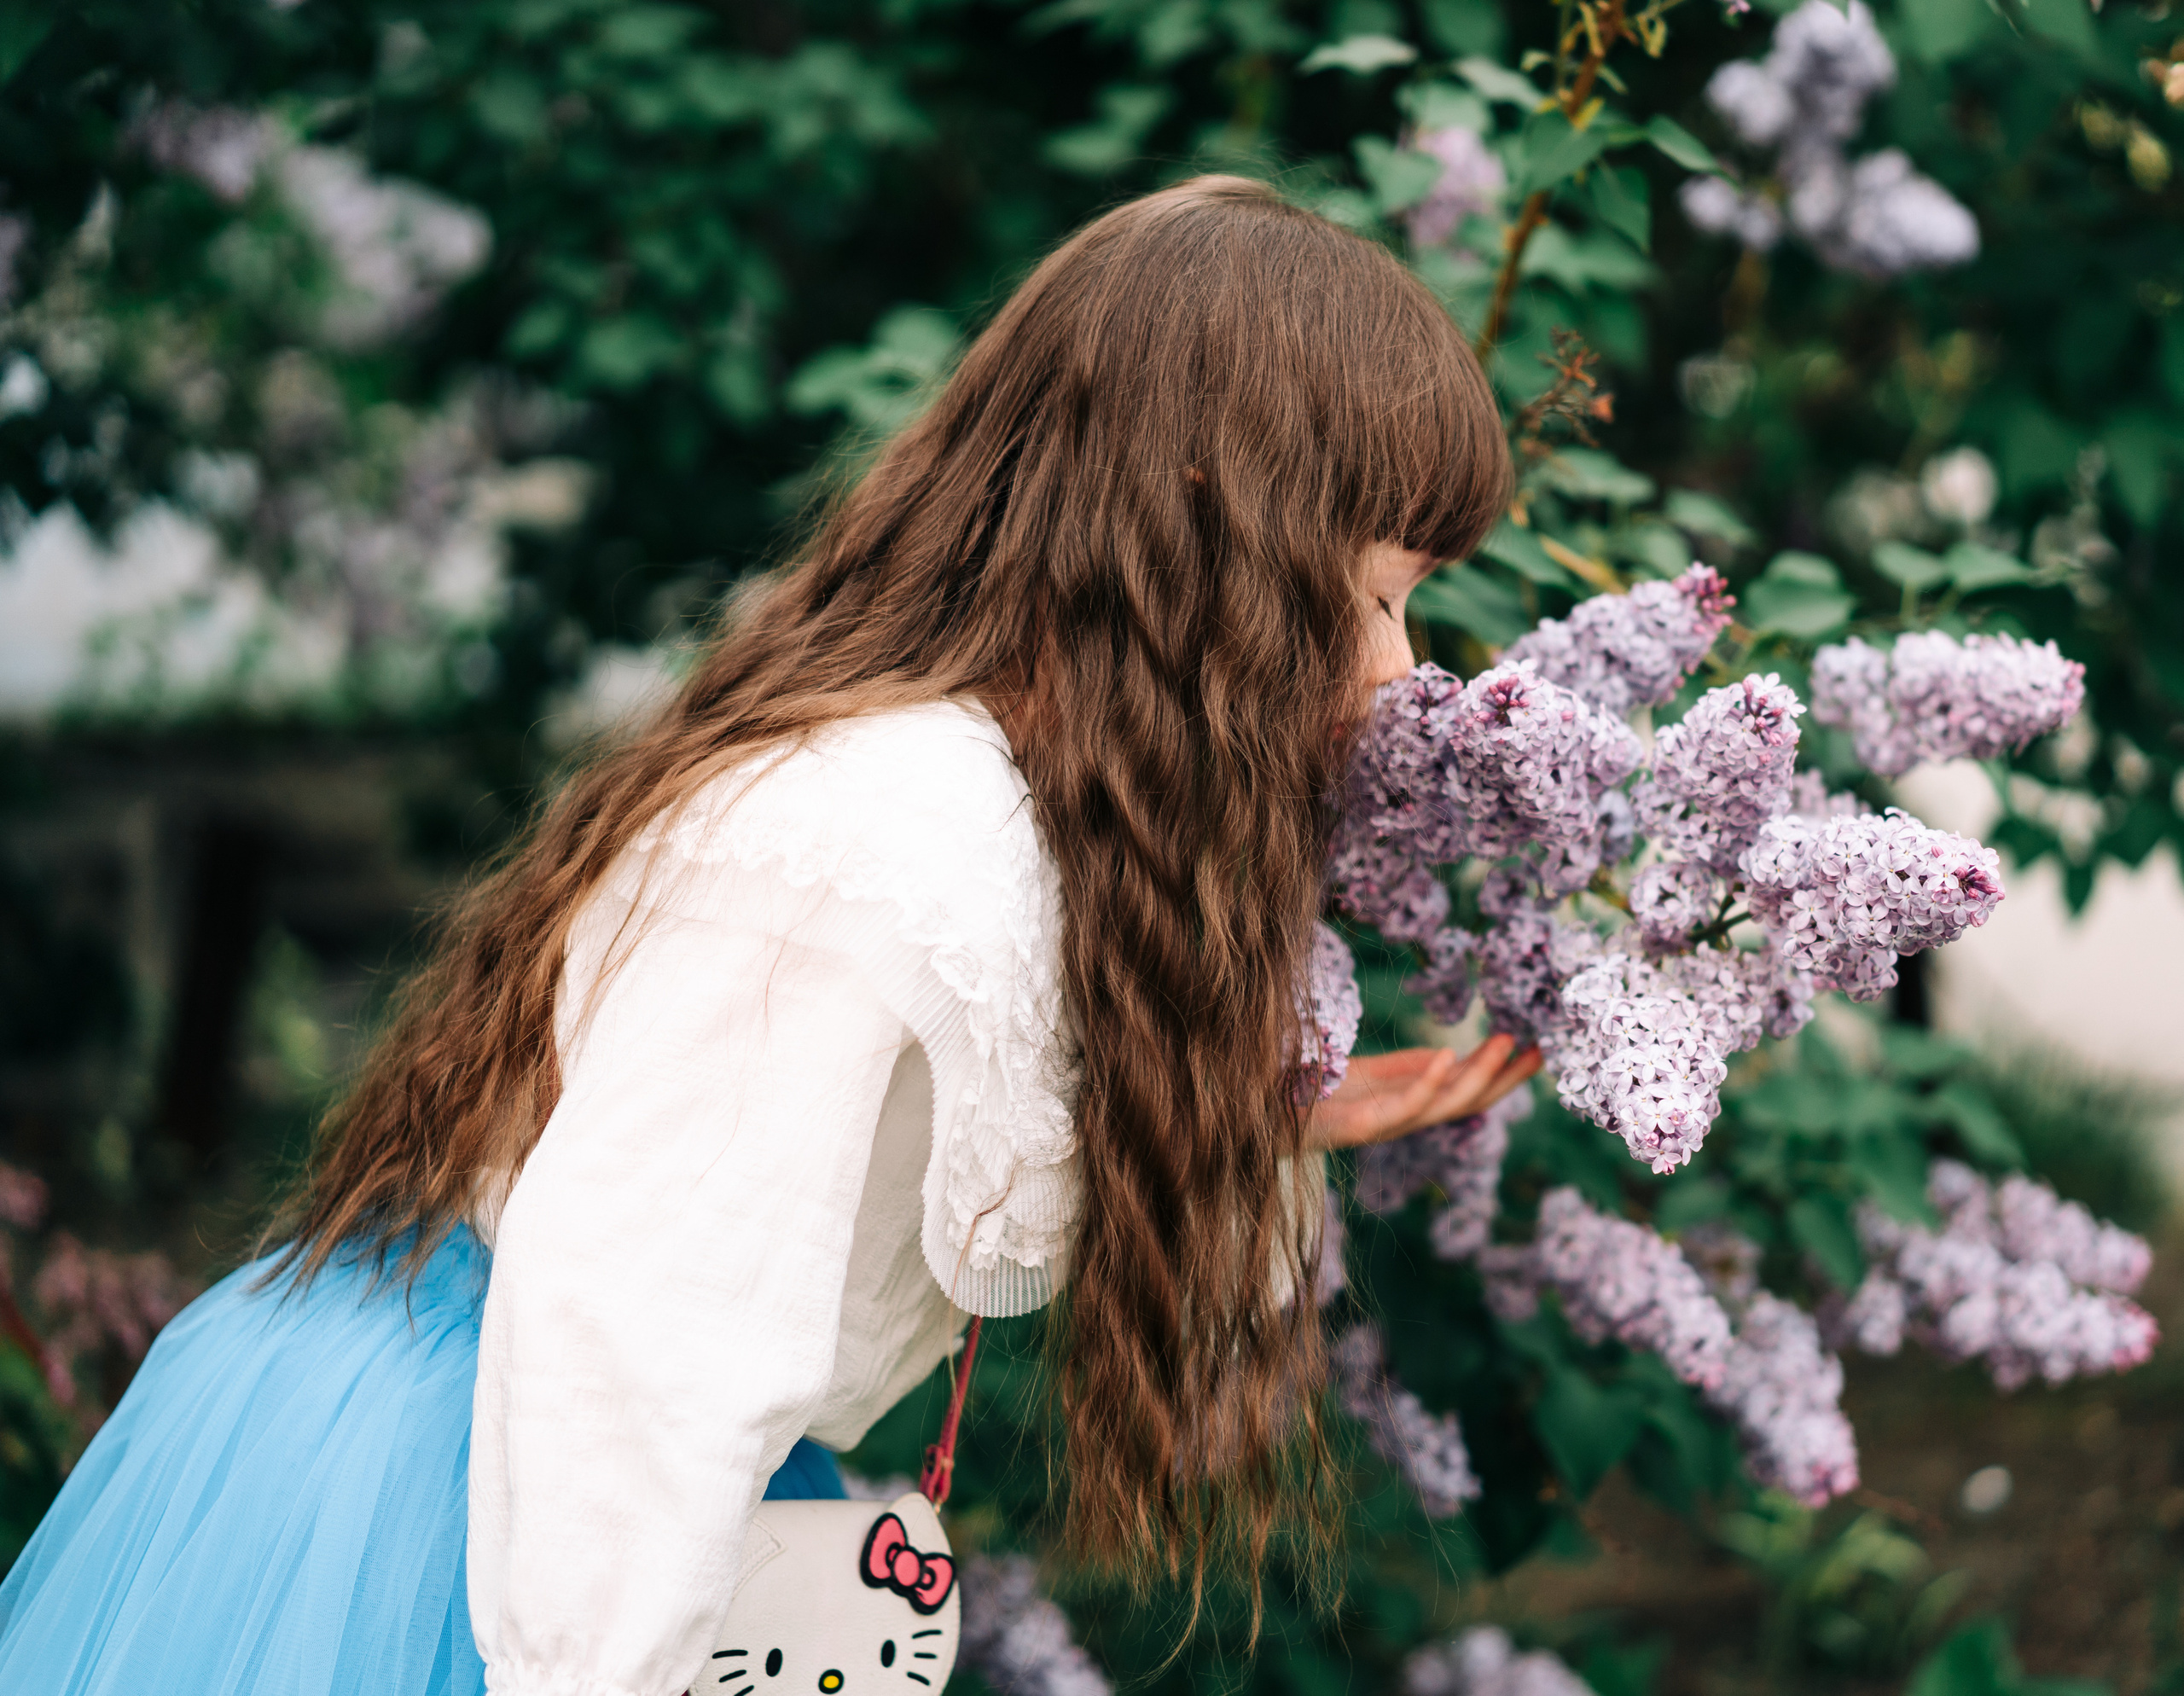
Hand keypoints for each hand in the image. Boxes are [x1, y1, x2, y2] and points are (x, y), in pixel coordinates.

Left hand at [1306, 1034, 1542, 1150]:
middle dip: (1506, 1079)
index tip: (1539, 1049)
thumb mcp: (1368, 1073)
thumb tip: (1453, 1055)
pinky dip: (1428, 1083)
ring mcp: (1381, 1127)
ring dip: (1479, 1075)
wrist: (1257, 1111)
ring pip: (1444, 1106)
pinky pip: (1401, 1107)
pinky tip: (1448, 1056)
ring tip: (1507, 1043)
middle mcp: (1401, 1122)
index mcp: (1407, 1106)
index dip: (1504, 1074)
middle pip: (1468, 1103)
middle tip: (1542, 1050)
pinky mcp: (1356, 1128)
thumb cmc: (1310, 1091)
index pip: (1468, 1092)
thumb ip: (1408, 1068)